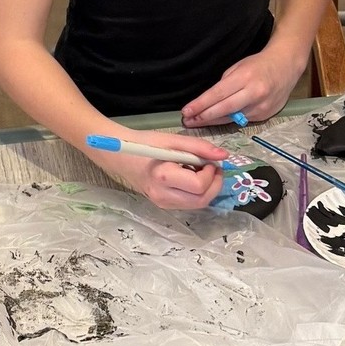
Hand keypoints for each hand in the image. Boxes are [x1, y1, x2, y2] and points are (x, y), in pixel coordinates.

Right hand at [92, 129, 227, 210]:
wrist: (120, 156)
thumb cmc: (144, 144)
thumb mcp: (172, 140)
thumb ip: (199, 147)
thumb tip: (224, 155)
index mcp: (164, 177)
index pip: (199, 185)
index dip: (210, 173)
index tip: (210, 159)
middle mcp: (163, 196)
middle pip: (202, 200)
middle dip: (214, 184)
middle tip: (213, 167)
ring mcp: (163, 204)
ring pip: (197, 204)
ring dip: (206, 188)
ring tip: (200, 170)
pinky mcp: (163, 205)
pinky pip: (188, 203)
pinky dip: (196, 192)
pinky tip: (190, 177)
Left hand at [181, 49, 297, 127]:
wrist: (286, 66)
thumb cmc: (258, 64)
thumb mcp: (238, 68)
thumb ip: (225, 85)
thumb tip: (209, 101)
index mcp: (244, 77)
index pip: (218, 94)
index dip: (201, 104)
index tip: (186, 111)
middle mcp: (254, 93)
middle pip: (224, 109)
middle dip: (204, 116)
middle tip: (187, 121)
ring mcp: (261, 106)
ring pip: (232, 118)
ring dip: (213, 121)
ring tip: (197, 123)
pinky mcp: (266, 115)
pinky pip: (242, 120)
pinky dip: (228, 120)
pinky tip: (216, 121)